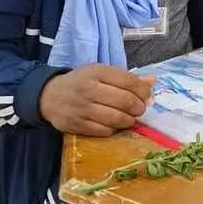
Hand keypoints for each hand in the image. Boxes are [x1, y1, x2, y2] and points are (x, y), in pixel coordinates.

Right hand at [39, 64, 155, 136]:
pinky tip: (115, 125)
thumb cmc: (81, 83)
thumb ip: (127, 78)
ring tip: (130, 118)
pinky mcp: (77, 125)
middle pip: (125, 101)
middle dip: (139, 107)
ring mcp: (82, 109)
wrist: (49, 96)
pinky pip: (104, 131)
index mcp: (97, 72)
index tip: (147, 97)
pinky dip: (114, 129)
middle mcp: (89, 89)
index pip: (129, 81)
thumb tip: (153, 81)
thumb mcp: (101, 73)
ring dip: (129, 120)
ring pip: (116, 118)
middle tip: (140, 109)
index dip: (143, 91)